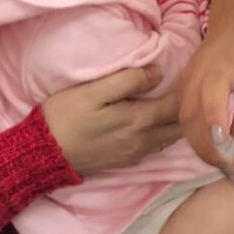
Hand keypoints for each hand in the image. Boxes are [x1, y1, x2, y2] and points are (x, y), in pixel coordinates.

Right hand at [40, 65, 181, 174]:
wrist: (42, 154)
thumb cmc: (65, 116)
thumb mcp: (93, 92)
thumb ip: (128, 80)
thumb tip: (159, 72)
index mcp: (139, 120)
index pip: (177, 105)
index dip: (187, 91)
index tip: (192, 76)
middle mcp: (143, 140)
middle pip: (178, 126)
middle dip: (188, 110)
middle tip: (190, 91)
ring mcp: (134, 154)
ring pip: (168, 139)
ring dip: (177, 123)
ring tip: (178, 105)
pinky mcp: (124, 161)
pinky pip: (154, 147)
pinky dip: (163, 135)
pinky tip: (158, 123)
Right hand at [179, 17, 233, 172]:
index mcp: (217, 72)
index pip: (210, 109)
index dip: (218, 138)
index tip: (233, 162)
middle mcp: (192, 80)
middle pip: (193, 126)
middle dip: (214, 156)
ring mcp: (183, 87)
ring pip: (186, 129)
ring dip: (207, 153)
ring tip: (232, 171)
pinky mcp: (181, 94)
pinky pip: (185, 124)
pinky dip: (200, 142)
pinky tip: (220, 154)